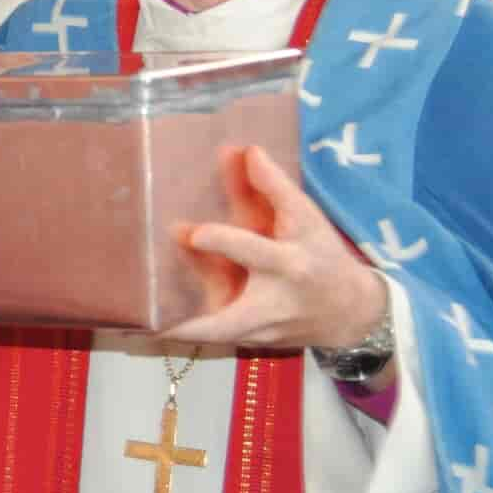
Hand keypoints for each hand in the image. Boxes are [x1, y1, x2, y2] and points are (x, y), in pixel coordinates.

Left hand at [163, 147, 388, 354]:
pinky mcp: (252, 342)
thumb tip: (248, 151)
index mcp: (288, 264)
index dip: (223, 241)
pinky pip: (217, 336)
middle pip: (229, 321)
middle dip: (195, 322)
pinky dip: (190, 329)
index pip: (253, 251)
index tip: (194, 232)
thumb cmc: (323, 255)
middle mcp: (272, 303)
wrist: (350, 312)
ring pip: (216, 335)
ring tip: (142, 326)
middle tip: (159, 318)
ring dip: (183, 330)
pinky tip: (155, 325)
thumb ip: (275, 186)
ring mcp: (261, 330)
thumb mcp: (308, 217)